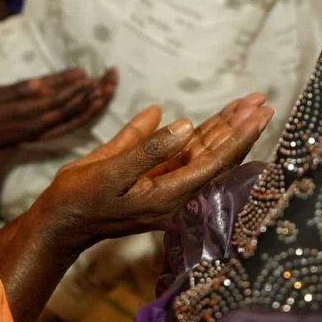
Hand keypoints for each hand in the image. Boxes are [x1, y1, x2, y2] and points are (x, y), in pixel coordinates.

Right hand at [0, 68, 114, 155]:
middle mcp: (40, 125)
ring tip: (107, 90)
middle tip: (108, 77)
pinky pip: (71, 127)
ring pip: (75, 119)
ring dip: (93, 105)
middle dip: (91, 93)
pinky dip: (84, 117)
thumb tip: (42, 84)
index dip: (75, 88)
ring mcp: (44, 132)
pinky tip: (94, 107)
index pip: (58, 99)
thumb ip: (21, 90)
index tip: (88, 75)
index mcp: (28, 112)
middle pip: (72, 108)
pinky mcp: (46, 136)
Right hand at [35, 95, 273, 250]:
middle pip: (217, 157)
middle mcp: (176, 194)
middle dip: (239, 128)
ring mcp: (168, 187)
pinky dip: (199, 134)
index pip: (215, 163)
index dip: (239, 136)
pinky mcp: (157, 181)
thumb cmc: (82, 197)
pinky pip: (185, 155)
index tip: (258, 114)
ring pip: (204, 154)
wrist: (61, 221)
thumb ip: (148, 149)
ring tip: (247, 103)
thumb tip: (184, 125)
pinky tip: (210, 117)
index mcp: (169, 196)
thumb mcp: (111, 171)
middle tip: (260, 101)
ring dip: (225, 128)